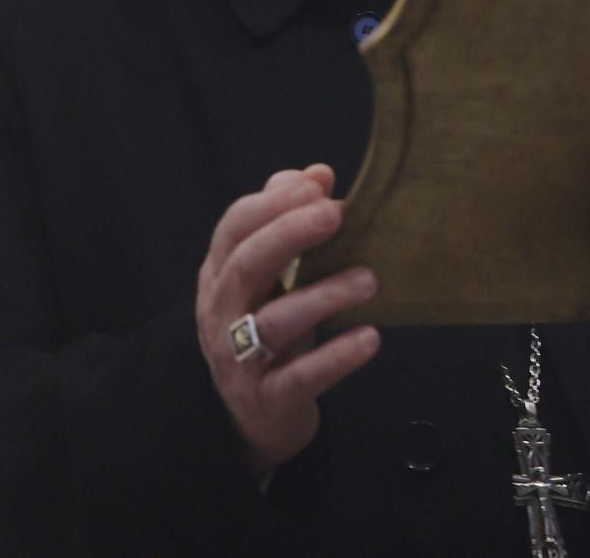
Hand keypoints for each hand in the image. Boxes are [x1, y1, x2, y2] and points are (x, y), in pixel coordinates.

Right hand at [194, 164, 381, 476]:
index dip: (272, 203)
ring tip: (369, 279)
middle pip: (245, 266)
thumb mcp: (271, 277)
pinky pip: (300, 377)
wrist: (253, 416)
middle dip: (289, 234)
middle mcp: (220, 314)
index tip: (316, 185)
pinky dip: (336, 357)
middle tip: (337, 214)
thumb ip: (286, 223)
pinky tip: (370, 338)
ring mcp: (239, 359)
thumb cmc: (268, 328)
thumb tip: (317, 173)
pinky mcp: (268, 399)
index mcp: (219, 276)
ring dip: (323, 295)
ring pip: (273, 322)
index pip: (233, 229)